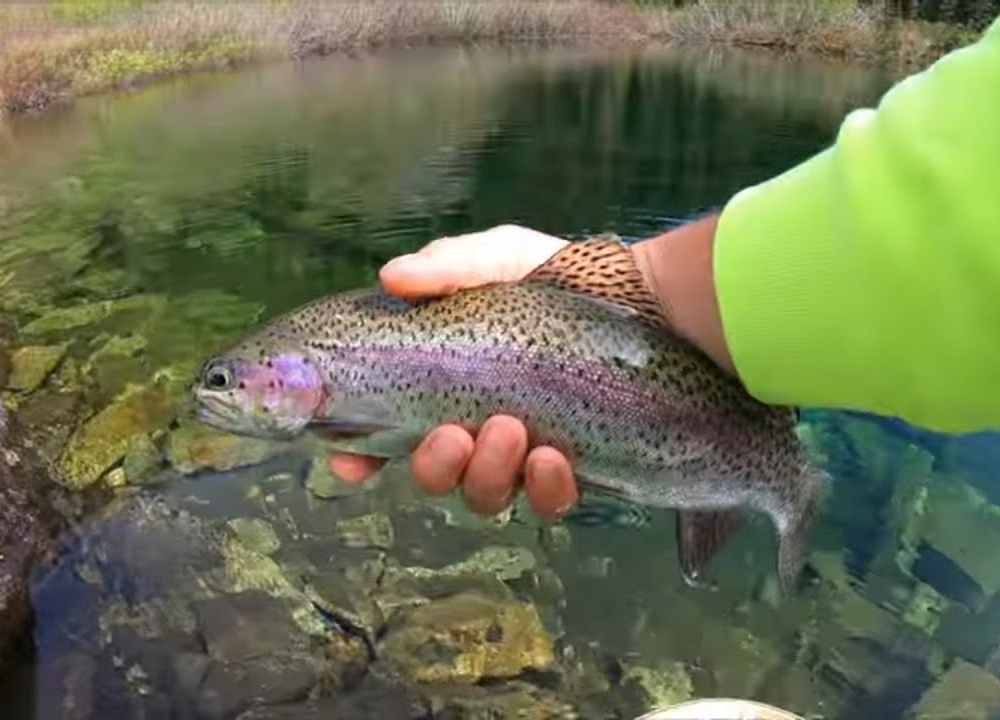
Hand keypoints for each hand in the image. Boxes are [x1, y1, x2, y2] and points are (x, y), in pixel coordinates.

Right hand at [327, 225, 580, 520]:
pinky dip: (542, 488)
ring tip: (511, 431)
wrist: (650, 298)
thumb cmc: (564, 277)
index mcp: (447, 382)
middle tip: (455, 433)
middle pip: (435, 474)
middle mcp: (478, 426)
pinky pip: (547, 502)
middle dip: (434, 465)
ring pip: (485, 494)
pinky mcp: (575, 470)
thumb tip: (392, 277)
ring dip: (486, 473)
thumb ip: (449, 266)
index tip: (349, 462)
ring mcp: (525, 453)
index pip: (388, 431)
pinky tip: (551, 459)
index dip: (360, 455)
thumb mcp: (502, 258)